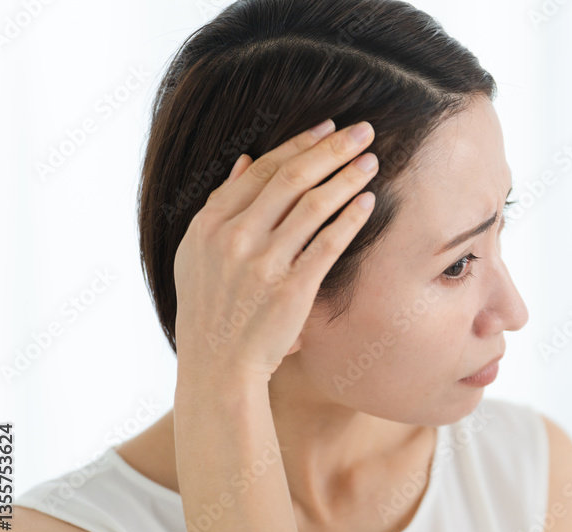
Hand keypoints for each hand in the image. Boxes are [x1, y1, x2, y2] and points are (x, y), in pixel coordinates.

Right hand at [173, 119, 377, 383]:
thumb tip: (244, 160)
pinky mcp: (291, 289)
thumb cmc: (212, 307)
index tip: (327, 127)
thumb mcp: (199, 253)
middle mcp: (234, 238)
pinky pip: (327, 244)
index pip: (262, 170)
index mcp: (210, 223)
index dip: (299, 144)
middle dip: (331, 149)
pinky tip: (368, 202)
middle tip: (362, 130)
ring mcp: (262, 263)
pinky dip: (349, 219)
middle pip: (291, 178)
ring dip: (346, 178)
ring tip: (371, 161)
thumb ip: (222, 205)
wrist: (218, 364)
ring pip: (312, 206)